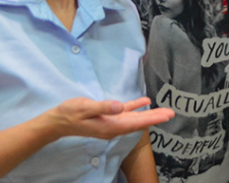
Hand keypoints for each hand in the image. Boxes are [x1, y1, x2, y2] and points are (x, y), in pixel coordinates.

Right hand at [46, 97, 173, 139]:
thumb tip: (120, 107)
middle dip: (155, 118)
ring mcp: (111, 122)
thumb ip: (103, 107)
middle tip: (171, 113)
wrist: (58, 121)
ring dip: (149, 114)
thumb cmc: (70, 113)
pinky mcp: (108, 117)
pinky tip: (145, 101)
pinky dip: (136, 107)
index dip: (151, 119)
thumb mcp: (86, 108)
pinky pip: (125, 112)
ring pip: (135, 118)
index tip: (165, 117)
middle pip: (139, 123)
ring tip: (164, 111)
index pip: (135, 123)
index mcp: (110, 126)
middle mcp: (113, 127)